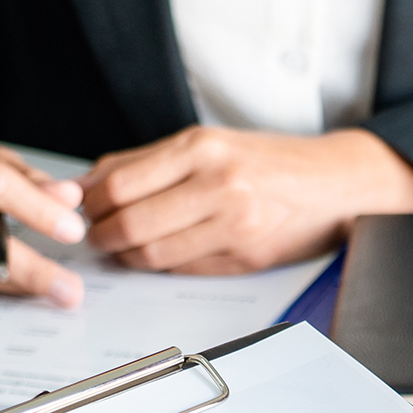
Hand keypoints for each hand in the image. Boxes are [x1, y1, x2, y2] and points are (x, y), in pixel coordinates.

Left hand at [80, 126, 412, 273]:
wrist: (334, 181)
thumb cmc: (269, 161)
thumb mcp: (209, 143)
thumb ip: (148, 162)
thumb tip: (89, 183)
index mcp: (200, 147)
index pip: (118, 182)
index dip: (88, 204)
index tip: (78, 210)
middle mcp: (216, 182)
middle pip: (127, 221)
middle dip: (100, 235)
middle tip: (94, 237)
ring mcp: (232, 222)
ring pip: (151, 252)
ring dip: (126, 256)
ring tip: (123, 248)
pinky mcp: (245, 255)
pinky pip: (182, 268)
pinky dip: (160, 265)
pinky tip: (159, 255)